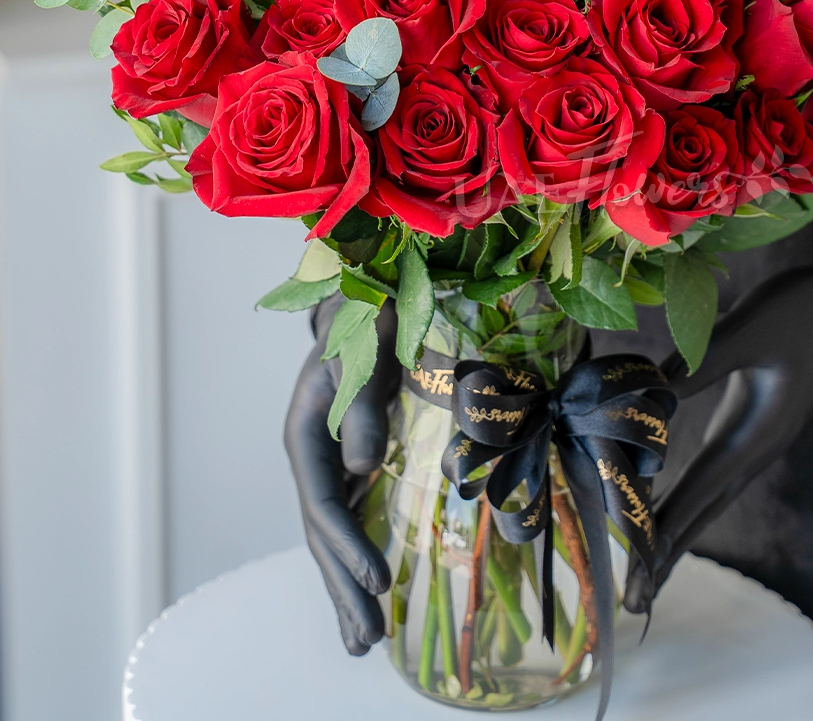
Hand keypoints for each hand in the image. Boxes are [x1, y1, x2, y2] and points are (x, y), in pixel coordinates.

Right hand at [284, 296, 400, 653]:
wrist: (365, 302)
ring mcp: (329, 462)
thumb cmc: (362, 322)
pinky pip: (353, 516)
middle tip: (364, 642)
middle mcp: (312, 457)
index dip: (347, 547)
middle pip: (322, 534)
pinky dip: (360, 553)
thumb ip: (358, 407)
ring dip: (346, 585)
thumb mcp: (360, 355)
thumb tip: (362, 466)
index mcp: (303, 435)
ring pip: (334, 534)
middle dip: (342, 587)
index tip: (377, 582)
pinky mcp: (351, 461)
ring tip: (363, 640)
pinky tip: (371, 585)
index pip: (322, 505)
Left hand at [624, 229, 812, 613]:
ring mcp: (754, 441)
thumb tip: (648, 398)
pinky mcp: (749, 427)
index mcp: (757, 433)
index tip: (639, 574)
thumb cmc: (797, 311)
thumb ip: (700, 364)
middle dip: (669, 555)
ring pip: (709, 498)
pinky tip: (669, 510)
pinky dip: (687, 499)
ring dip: (677, 534)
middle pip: (705, 511)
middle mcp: (755, 448)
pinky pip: (712, 475)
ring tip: (646, 572)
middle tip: (635, 600)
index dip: (666, 532)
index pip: (700, 492)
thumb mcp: (748, 331)